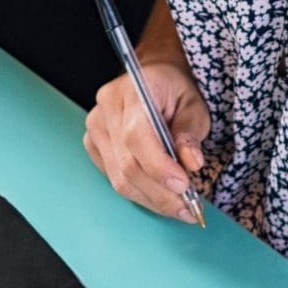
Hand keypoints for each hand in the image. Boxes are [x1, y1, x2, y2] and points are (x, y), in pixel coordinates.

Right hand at [82, 59, 210, 220]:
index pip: (136, 136)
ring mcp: (95, 128)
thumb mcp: (194, 105)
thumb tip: (191, 163)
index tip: (183, 186)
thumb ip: (191, 133)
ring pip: (119, 178)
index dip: (159, 167)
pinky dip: (140, 193)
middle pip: (127, 164)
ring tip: (178, 207)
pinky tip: (160, 195)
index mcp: (131, 92)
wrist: (152, 80)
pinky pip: (114, 178)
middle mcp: (106, 109)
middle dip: (160, 193)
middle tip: (188, 208)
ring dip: (151, 199)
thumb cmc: (174, 90)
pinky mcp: (93, 145)